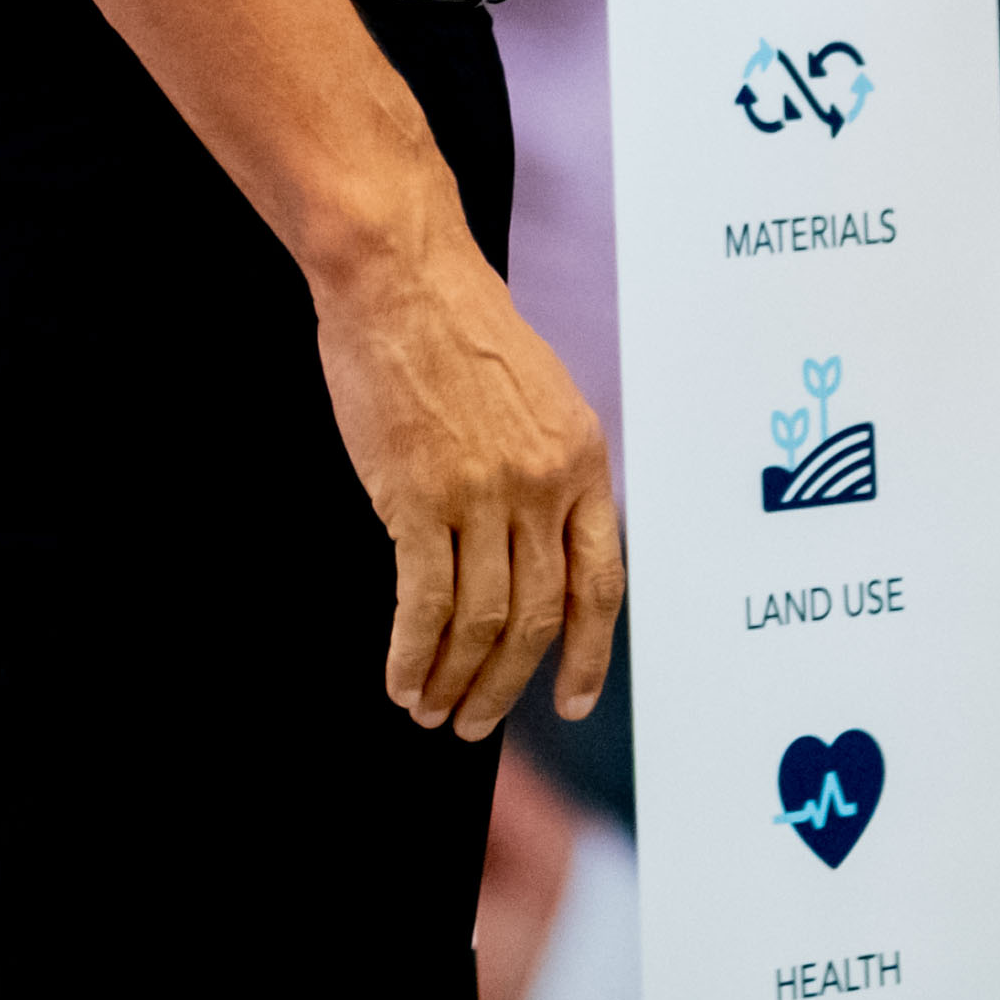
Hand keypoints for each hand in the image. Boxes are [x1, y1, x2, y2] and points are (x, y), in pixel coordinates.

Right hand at [308, 227, 625, 734]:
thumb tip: (541, 549)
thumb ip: (551, 468)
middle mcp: (542, 484)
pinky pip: (423, 601)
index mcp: (582, 459)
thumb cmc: (461, 327)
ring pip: (479, 622)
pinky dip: (411, 652)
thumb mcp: (541, 393)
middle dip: (505, 685)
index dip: (587, 653)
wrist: (402, 277)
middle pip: (535, 616)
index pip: (599, 582)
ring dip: (454, 680)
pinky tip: (399, 677)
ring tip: (429, 709)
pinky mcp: (417, 496)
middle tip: (476, 723)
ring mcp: (481, 493)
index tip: (569, 702)